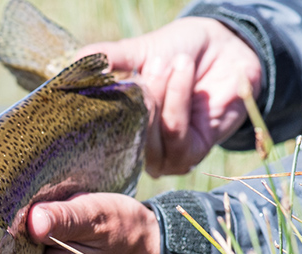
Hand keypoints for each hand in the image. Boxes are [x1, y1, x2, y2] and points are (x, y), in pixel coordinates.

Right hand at [77, 17, 262, 176]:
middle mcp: (140, 152)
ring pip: (151, 136)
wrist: (227, 49)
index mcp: (121, 131)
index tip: (103, 77)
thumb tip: (73, 63)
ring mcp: (165, 158)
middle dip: (140, 97)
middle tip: (153, 62)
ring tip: (168, 62)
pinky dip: (177, 100)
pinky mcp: (192, 155)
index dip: (99, 110)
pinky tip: (183, 72)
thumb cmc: (180, 51)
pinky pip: (176, 134)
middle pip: (127, 135)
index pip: (100, 133)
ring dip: (161, 96)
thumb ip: (108, 58)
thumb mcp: (138, 51)